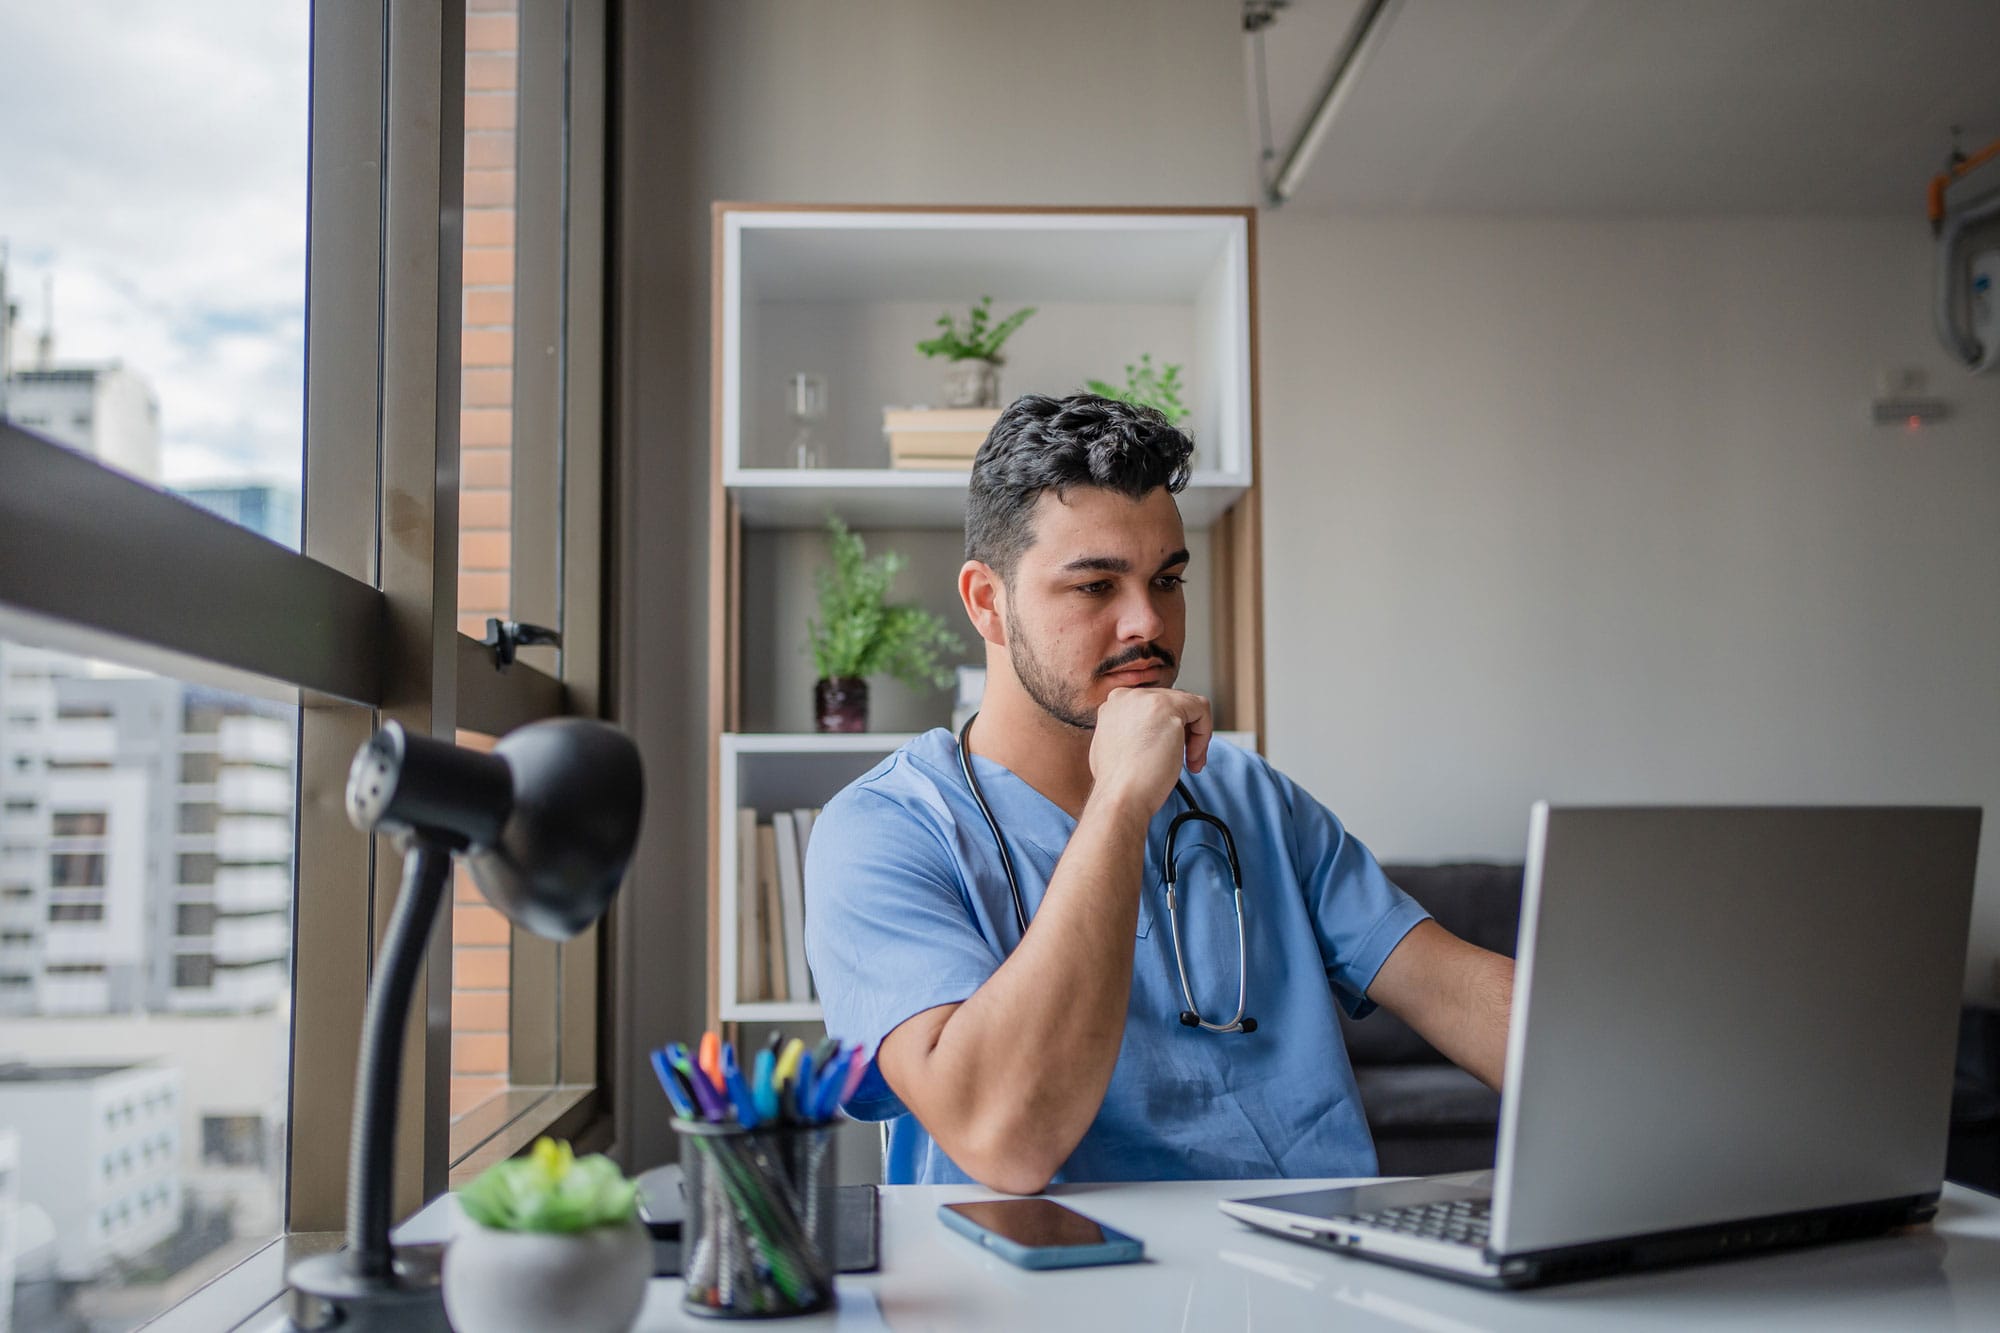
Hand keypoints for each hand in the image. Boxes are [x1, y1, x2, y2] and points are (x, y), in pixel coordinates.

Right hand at [1088, 687, 1212, 813]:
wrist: (1120, 796)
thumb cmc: (1122, 783)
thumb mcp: (1121, 747)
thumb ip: (1136, 730)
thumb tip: (1158, 730)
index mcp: (1114, 704)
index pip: (1154, 706)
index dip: (1169, 730)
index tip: (1170, 752)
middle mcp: (1128, 696)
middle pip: (1173, 703)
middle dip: (1185, 733)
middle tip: (1188, 760)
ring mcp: (1146, 699)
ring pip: (1189, 705)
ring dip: (1196, 736)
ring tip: (1191, 762)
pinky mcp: (1167, 707)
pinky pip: (1201, 709)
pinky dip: (1204, 733)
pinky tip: (1192, 757)